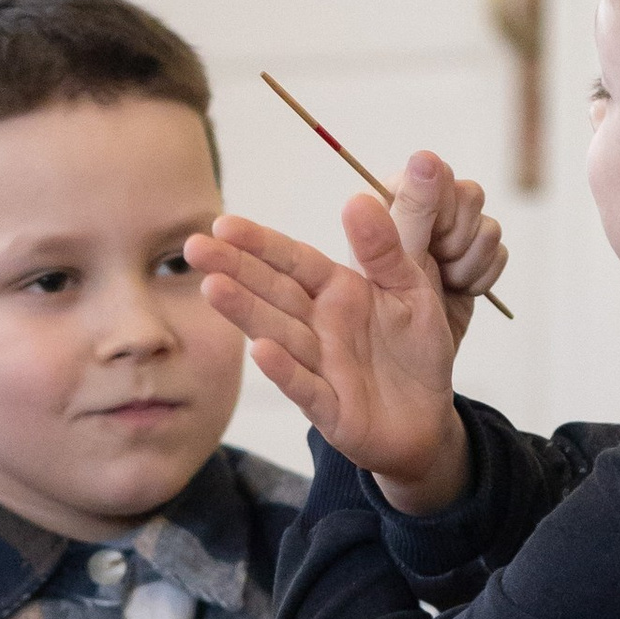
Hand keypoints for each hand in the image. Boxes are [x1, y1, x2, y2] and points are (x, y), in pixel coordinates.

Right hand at [190, 152, 497, 510]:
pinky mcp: (331, 410)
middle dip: (234, 269)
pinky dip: (285, 371)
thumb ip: (386, 250)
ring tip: (212, 287)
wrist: (426, 421)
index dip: (259, 243)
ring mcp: (321, 367)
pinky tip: (261, 351)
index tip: (223, 224)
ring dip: (246, 312)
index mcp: (339, 292)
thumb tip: (358, 198)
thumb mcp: (412, 290)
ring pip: (279, 333)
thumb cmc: (415, 350)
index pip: (294, 261)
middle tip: (192, 247)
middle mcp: (320, 326)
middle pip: (273, 293)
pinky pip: (307, 387)